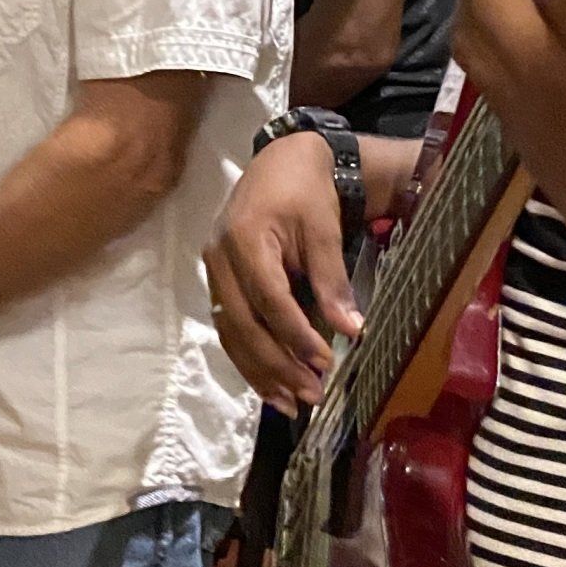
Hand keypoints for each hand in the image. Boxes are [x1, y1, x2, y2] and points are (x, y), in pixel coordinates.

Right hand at [206, 133, 362, 412]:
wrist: (281, 163)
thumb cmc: (305, 192)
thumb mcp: (323, 228)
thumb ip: (333, 279)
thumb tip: (352, 330)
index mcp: (244, 238)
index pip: (269, 299)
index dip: (295, 334)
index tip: (326, 361)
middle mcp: (219, 259)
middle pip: (243, 324)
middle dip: (277, 365)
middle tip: (311, 395)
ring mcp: (213, 272)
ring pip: (231, 333)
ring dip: (260, 372)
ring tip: (292, 403)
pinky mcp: (218, 283)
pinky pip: (229, 328)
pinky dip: (249, 359)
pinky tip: (271, 386)